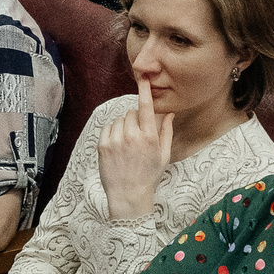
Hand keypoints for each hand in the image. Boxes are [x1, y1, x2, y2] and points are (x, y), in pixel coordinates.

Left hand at [97, 67, 173, 219]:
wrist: (128, 196)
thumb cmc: (149, 176)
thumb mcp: (164, 155)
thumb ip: (167, 132)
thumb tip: (169, 113)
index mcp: (150, 138)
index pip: (146, 107)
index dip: (144, 90)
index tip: (143, 77)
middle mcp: (132, 136)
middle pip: (131, 113)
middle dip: (135, 119)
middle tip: (137, 135)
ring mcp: (116, 140)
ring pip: (119, 120)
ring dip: (124, 126)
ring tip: (127, 144)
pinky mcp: (103, 145)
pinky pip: (108, 127)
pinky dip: (113, 132)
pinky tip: (118, 145)